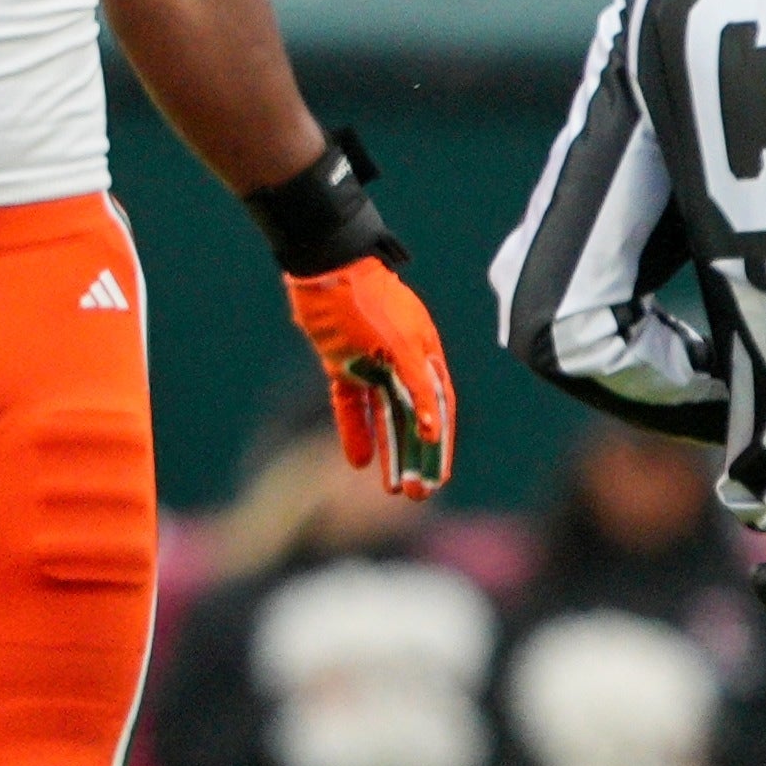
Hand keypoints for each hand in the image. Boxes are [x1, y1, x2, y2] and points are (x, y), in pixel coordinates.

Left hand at [284, 258, 456, 496]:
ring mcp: (373, 367)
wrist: (325, 269)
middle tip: (417, 496)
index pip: (439, 413)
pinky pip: (353, 408)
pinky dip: (357, 432)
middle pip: (415, 423)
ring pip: (386, 420)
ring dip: (391, 453)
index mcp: (427, 359)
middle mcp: (405, 366)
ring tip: (393, 489)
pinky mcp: (344, 366)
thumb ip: (419, 384)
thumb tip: (433, 429)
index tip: (438, 480)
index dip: (439, 448)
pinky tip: (358, 462)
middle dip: (417, 460)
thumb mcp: (399, 343)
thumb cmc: (368, 303)